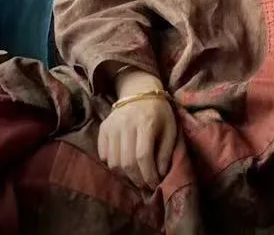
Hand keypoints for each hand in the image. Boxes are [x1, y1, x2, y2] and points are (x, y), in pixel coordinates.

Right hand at [98, 69, 176, 189]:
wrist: (139, 90)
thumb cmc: (159, 112)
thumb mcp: (170, 128)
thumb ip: (166, 152)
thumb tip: (160, 174)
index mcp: (146, 122)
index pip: (143, 156)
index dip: (148, 175)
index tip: (154, 185)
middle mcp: (126, 124)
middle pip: (127, 162)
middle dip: (137, 179)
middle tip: (144, 185)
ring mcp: (112, 125)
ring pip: (113, 162)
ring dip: (125, 175)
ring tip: (135, 176)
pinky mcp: (103, 128)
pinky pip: (104, 155)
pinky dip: (113, 164)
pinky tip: (124, 163)